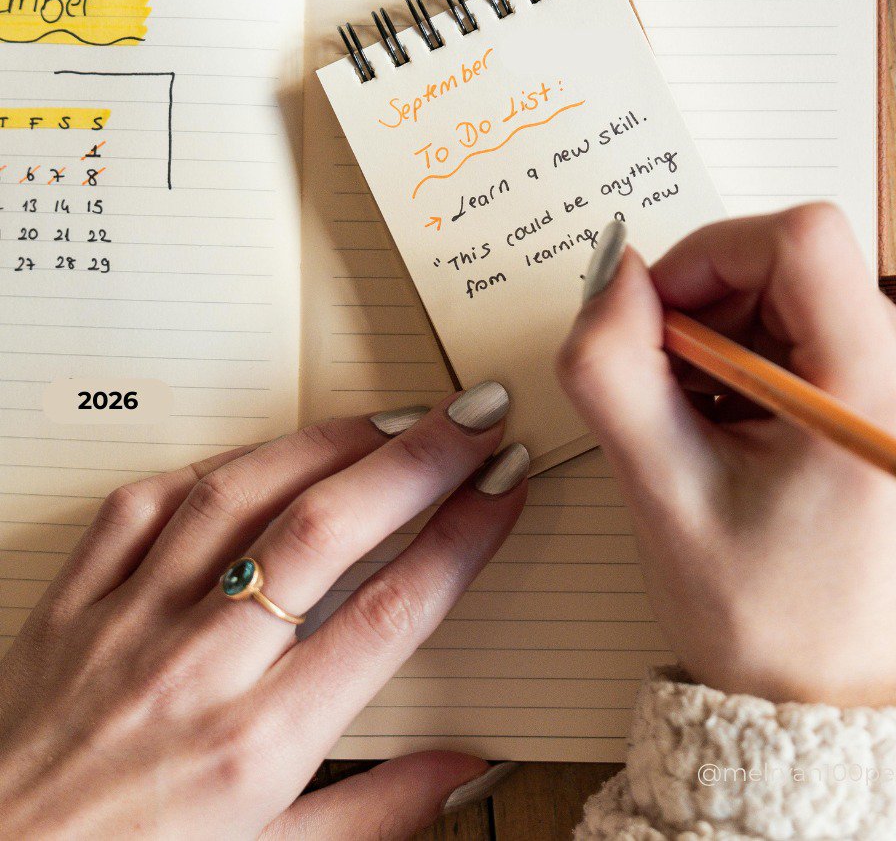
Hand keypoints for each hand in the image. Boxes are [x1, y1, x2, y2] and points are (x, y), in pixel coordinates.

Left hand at [0, 388, 527, 837]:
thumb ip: (375, 813)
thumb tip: (468, 769)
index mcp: (258, 743)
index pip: (390, 611)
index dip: (462, 537)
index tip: (502, 486)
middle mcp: (199, 668)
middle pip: (328, 531)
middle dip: (418, 460)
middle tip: (473, 417)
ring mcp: (129, 623)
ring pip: (240, 495)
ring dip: (327, 443)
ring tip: (390, 417)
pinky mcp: (71, 602)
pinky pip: (144, 506)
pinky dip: (213, 466)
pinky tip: (261, 453)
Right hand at [557, 205, 895, 707]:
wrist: (814, 698)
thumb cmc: (749, 614)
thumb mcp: (657, 487)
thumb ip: (612, 365)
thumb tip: (618, 271)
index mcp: (879, 399)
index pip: (800, 239)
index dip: (711, 256)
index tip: (660, 318)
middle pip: (801, 264)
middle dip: (715, 307)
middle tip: (674, 389)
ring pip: (809, 291)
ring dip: (736, 335)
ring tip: (709, 420)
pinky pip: (830, 327)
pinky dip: (767, 355)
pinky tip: (743, 423)